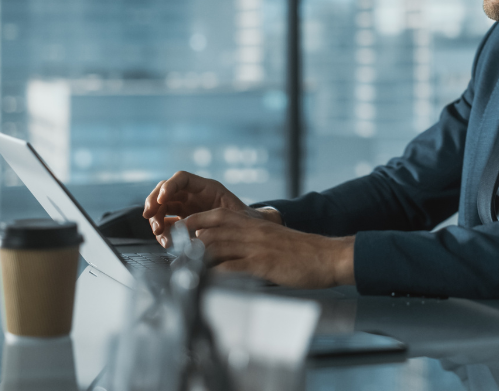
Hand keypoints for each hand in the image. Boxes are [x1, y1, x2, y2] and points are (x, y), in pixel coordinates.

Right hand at [142, 171, 280, 246]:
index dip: (169, 186)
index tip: (161, 199)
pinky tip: (166, 242)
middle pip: (165, 190)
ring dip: (156, 220)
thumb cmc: (247, 223)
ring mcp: (187, 208)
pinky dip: (162, 232)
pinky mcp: (184, 222)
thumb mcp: (236, 218)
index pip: (182, 178)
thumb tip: (197, 232)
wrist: (251, 235)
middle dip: (153, 201)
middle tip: (148, 216)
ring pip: (162, 207)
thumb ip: (217, 222)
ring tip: (160, 235)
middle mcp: (194, 195)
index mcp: (207, 188)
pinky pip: (166, 224)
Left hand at [185, 208, 353, 288]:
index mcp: (252, 222)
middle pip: (208, 230)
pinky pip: (230, 267)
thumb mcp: (272, 237)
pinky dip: (212, 274)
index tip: (178, 232)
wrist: (326, 256)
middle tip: (172, 254)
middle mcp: (250, 230)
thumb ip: (251, 239)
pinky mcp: (261, 264)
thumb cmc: (301, 250)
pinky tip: (203, 282)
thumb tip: (230, 250)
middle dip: (186, 242)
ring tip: (180, 270)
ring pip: (214, 246)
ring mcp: (254, 247)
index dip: (192, 223)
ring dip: (194, 259)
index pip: (214, 216)